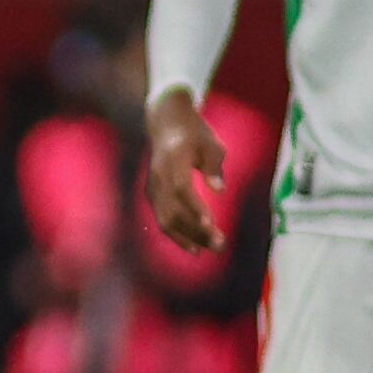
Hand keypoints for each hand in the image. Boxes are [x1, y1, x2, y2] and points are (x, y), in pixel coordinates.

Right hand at [143, 89, 229, 252]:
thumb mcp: (211, 143)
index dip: (194, 208)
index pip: (181, 188)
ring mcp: (153, 186)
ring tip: (210, 249)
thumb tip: (219, 190)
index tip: (211, 224)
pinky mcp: (152, 194)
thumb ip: (214, 166)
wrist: (166, 123)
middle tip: (220, 244)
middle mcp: (159, 176)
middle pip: (173, 210)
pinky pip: (162, 218)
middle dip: (196, 230)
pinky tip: (194, 247)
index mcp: (173, 159)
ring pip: (165, 219)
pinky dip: (177, 235)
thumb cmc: (194, 133)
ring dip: (188, 237)